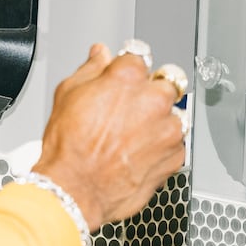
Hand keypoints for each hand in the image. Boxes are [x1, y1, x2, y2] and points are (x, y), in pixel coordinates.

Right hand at [31, 45, 186, 226]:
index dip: (129, 69)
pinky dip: (163, 148)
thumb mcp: (68, 95)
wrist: (76, 190)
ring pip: (174, 115)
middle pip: (166, 83)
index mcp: (128, 77)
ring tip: (133, 138)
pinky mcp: (175, 156)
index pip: (140, 57)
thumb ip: (91, 69)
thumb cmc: (70, 149)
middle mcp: (154, 100)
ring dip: (160, 122)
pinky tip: (139, 154)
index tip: (126, 78)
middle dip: (151, 93)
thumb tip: (100, 55)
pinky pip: (176, 144)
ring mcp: (168, 129)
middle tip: (131, 111)